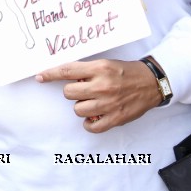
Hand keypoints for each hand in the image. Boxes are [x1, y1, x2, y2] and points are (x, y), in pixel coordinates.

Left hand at [36, 58, 161, 131]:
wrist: (151, 83)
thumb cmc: (125, 72)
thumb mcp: (105, 64)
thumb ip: (86, 71)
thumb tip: (64, 78)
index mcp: (99, 69)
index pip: (67, 71)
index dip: (50, 74)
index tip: (39, 77)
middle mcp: (102, 86)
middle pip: (68, 93)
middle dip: (72, 92)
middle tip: (84, 90)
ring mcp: (109, 103)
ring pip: (78, 110)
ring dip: (81, 107)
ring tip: (93, 102)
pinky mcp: (116, 118)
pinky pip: (91, 127)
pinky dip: (89, 124)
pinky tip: (93, 117)